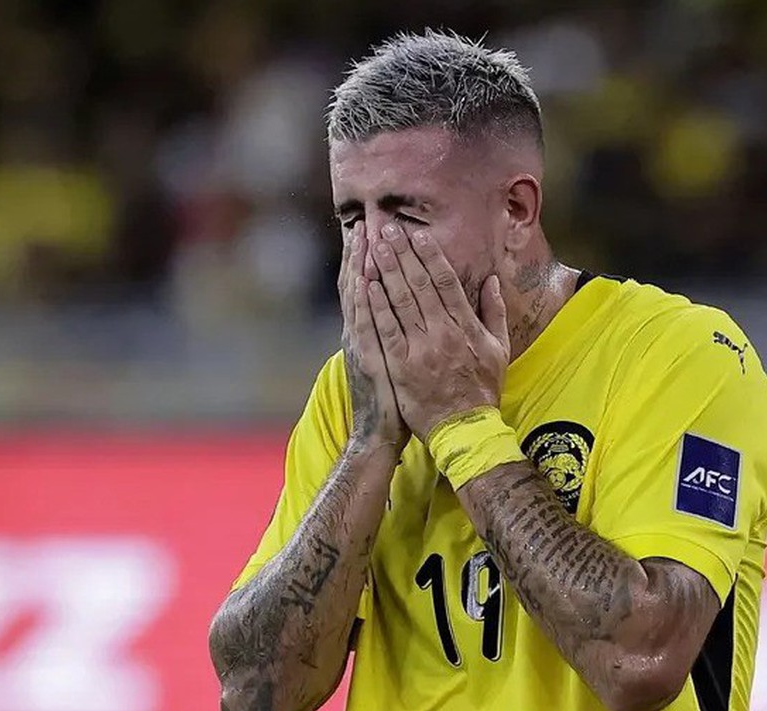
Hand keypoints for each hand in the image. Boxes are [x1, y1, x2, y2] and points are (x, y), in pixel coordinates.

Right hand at [338, 223, 409, 452]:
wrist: (380, 435)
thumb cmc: (396, 399)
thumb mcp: (395, 360)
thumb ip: (398, 332)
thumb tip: (407, 309)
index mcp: (373, 331)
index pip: (371, 286)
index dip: (372, 258)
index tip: (376, 229)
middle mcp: (362, 333)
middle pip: (362, 284)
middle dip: (365, 252)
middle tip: (367, 220)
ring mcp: (362, 346)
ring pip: (359, 298)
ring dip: (360, 266)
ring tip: (363, 236)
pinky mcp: (369, 360)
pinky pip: (366, 325)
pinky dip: (363, 301)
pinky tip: (364, 278)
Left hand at [365, 223, 510, 441]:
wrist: (464, 430)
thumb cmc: (482, 390)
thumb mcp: (499, 350)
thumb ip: (494, 312)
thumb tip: (492, 280)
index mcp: (466, 326)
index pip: (446, 282)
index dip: (431, 256)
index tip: (418, 235)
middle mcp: (443, 333)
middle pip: (419, 284)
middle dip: (402, 254)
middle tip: (387, 229)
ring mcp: (420, 349)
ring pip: (401, 301)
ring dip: (386, 270)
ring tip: (373, 245)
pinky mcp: (401, 366)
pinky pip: (387, 329)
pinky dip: (377, 305)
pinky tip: (367, 283)